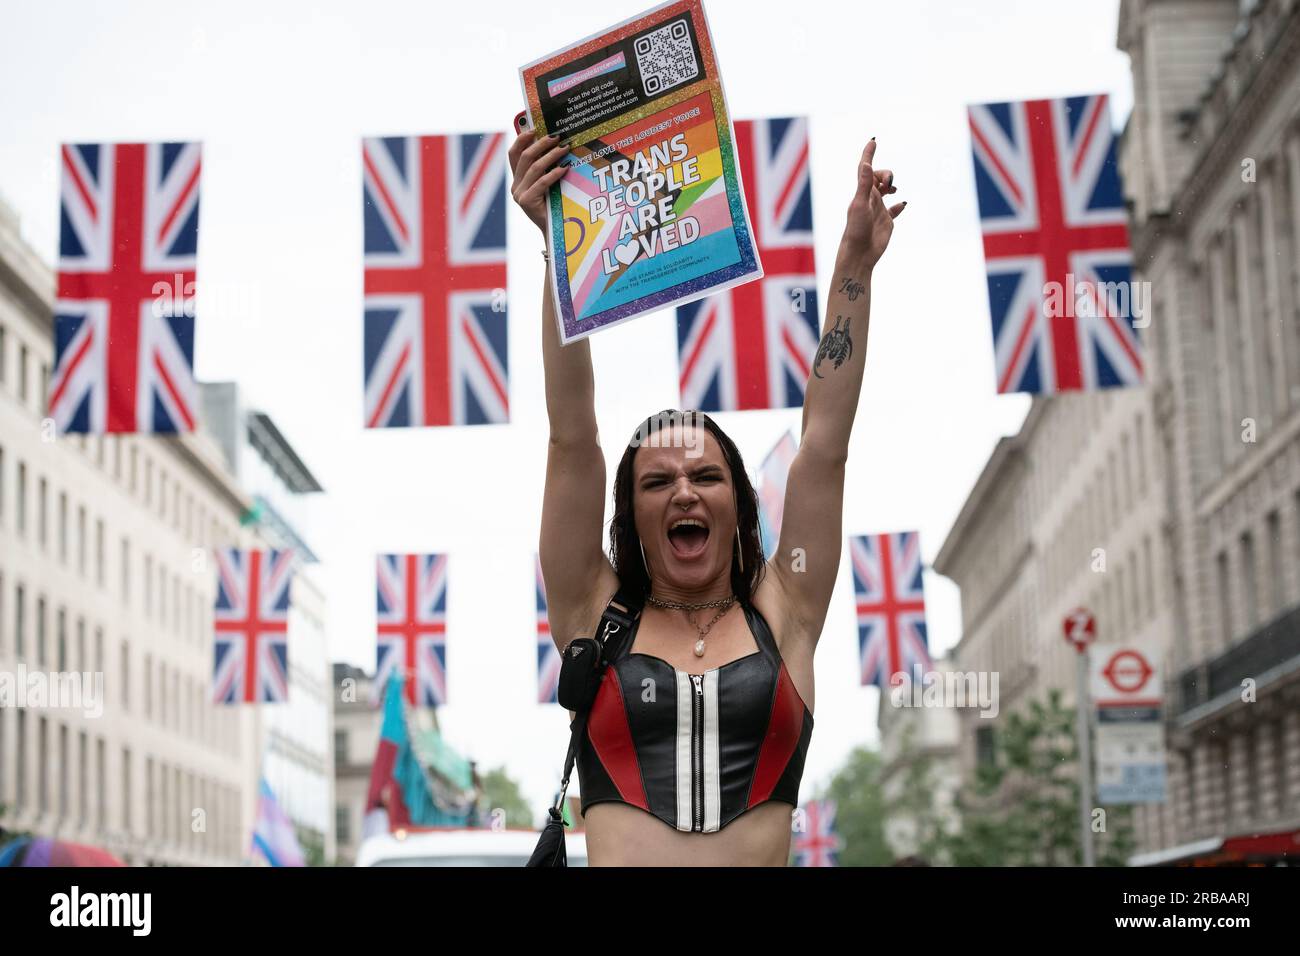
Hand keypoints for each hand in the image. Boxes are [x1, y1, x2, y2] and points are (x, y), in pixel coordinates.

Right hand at [508, 129, 568, 233]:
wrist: (556, 232)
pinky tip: (565, 168)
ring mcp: (519, 195)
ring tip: (565, 148)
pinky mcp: (526, 202)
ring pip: (534, 167)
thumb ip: (546, 169)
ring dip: (552, 155)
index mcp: (518, 180)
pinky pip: (542, 182)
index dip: (522, 139)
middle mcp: (515, 186)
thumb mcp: (548, 185)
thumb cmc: (555, 206)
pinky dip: (554, 173)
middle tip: (557, 136)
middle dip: (541, 144)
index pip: (514, 154)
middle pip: (525, 157)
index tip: (534, 128)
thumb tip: (556, 143)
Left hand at [841, 139, 905, 268]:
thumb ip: (864, 184)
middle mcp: (870, 199)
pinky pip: (894, 210)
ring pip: (887, 192)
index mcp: (862, 192)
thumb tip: (866, 164)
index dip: (869, 154)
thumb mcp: (860, 204)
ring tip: (893, 189)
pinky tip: (902, 204)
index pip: (866, 169)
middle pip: (880, 178)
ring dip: (891, 185)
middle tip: (889, 183)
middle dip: (886, 173)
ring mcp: (879, 210)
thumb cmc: (856, 230)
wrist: (859, 254)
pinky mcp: (887, 222)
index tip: (873, 140)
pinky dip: (899, 206)